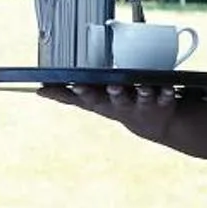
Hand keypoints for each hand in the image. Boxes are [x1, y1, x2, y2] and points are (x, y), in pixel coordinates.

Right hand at [39, 82, 182, 143]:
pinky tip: (167, 88)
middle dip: (113, 94)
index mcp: (102, 103)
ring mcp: (142, 105)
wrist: (151, 123)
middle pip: (115, 100)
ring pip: (142, 98)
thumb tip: (38, 90)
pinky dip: (167, 93)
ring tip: (144, 87)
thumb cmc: (115, 105)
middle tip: (112, 87)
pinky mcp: (162, 103)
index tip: (77, 84)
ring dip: (142, 93)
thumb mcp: (91, 102)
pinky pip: (166, 96)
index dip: (81, 92)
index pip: (88, 98)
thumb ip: (67, 95)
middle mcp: (121, 105)